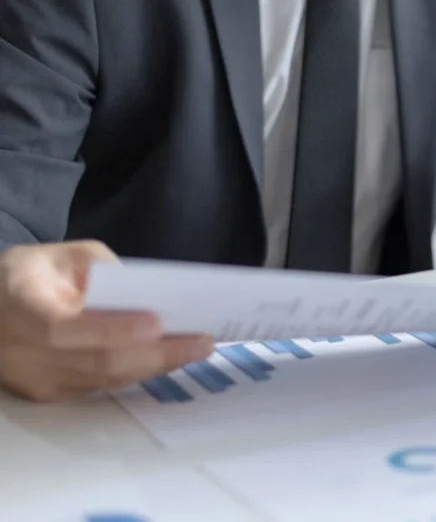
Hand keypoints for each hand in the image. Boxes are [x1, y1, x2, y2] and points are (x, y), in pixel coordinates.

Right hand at [0, 241, 212, 401]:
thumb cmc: (28, 276)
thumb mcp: (60, 256)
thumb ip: (98, 268)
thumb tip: (144, 292)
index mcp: (19, 307)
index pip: (64, 327)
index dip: (111, 329)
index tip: (156, 324)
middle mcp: (23, 352)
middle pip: (97, 362)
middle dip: (156, 353)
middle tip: (202, 341)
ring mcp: (36, 380)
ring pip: (105, 379)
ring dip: (156, 365)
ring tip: (197, 348)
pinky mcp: (50, 394)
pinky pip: (102, 385)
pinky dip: (139, 370)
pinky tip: (170, 357)